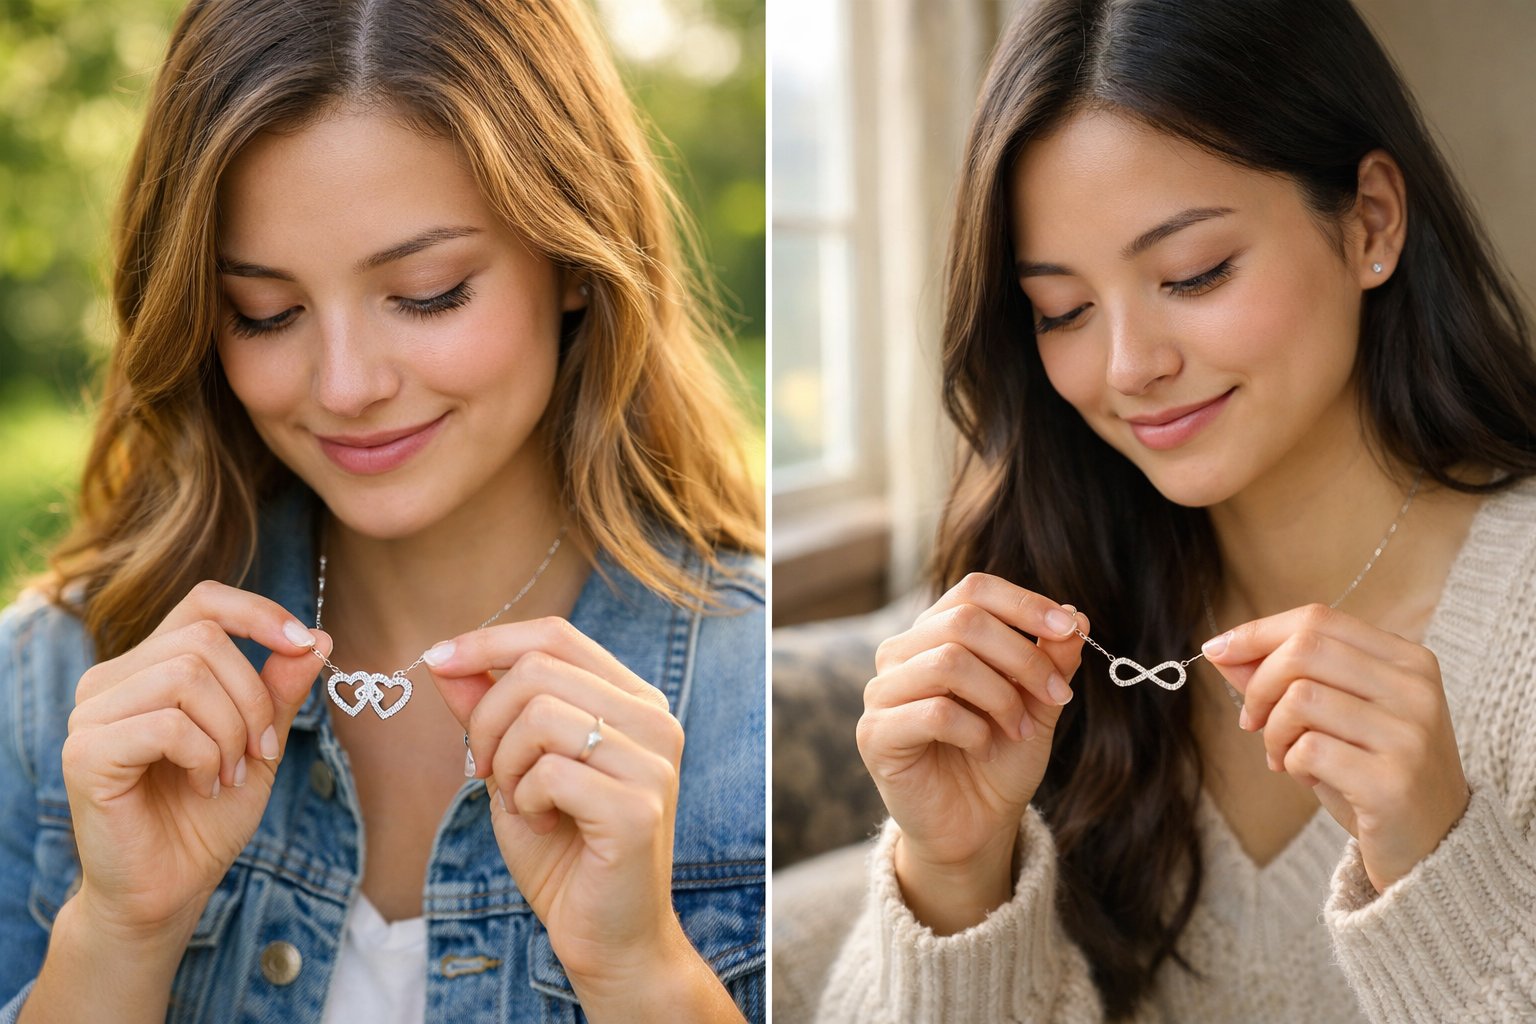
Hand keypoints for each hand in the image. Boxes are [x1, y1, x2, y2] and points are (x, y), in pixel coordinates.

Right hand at [61, 581, 327, 942]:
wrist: (169, 888)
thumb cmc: (207, 817)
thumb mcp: (260, 743)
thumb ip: (280, 690)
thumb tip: (318, 639)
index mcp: (151, 667)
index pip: (203, 601)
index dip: (259, 612)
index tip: (303, 645)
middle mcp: (112, 680)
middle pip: (205, 639)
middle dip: (253, 699)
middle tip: (257, 755)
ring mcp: (92, 714)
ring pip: (187, 677)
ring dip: (230, 732)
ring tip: (228, 775)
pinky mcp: (86, 752)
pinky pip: (168, 725)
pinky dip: (205, 757)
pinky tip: (203, 787)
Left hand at [426, 618, 691, 990]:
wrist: (608, 936)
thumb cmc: (564, 852)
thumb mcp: (514, 770)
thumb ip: (488, 712)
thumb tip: (446, 659)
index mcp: (633, 700)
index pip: (556, 636)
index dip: (489, 641)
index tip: (437, 660)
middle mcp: (654, 719)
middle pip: (538, 669)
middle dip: (486, 718)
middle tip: (483, 769)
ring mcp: (653, 761)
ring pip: (539, 714)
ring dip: (505, 762)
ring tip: (519, 800)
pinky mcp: (638, 806)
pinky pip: (549, 771)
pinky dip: (524, 800)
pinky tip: (541, 824)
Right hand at [857, 573, 1084, 927]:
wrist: (975, 826)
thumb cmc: (999, 760)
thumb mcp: (1038, 705)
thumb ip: (1051, 661)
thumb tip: (1076, 616)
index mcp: (936, 634)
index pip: (974, 590)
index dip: (1024, 604)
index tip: (1069, 629)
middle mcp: (901, 654)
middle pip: (964, 621)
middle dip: (1024, 657)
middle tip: (1058, 695)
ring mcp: (882, 692)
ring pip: (949, 662)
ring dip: (1001, 697)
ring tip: (1020, 728)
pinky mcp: (875, 734)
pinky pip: (934, 713)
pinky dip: (974, 730)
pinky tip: (983, 747)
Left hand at [1204, 603, 1469, 891]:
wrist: (1434, 847)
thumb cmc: (1372, 772)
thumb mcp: (1332, 716)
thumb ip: (1282, 678)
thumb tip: (1223, 651)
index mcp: (1407, 660)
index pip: (1318, 619)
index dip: (1258, 633)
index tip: (1217, 651)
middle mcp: (1415, 689)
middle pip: (1304, 650)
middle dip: (1259, 684)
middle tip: (1251, 720)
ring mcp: (1410, 734)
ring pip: (1301, 698)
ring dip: (1273, 731)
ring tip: (1282, 755)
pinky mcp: (1393, 782)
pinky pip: (1309, 749)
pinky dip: (1292, 762)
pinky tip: (1307, 777)